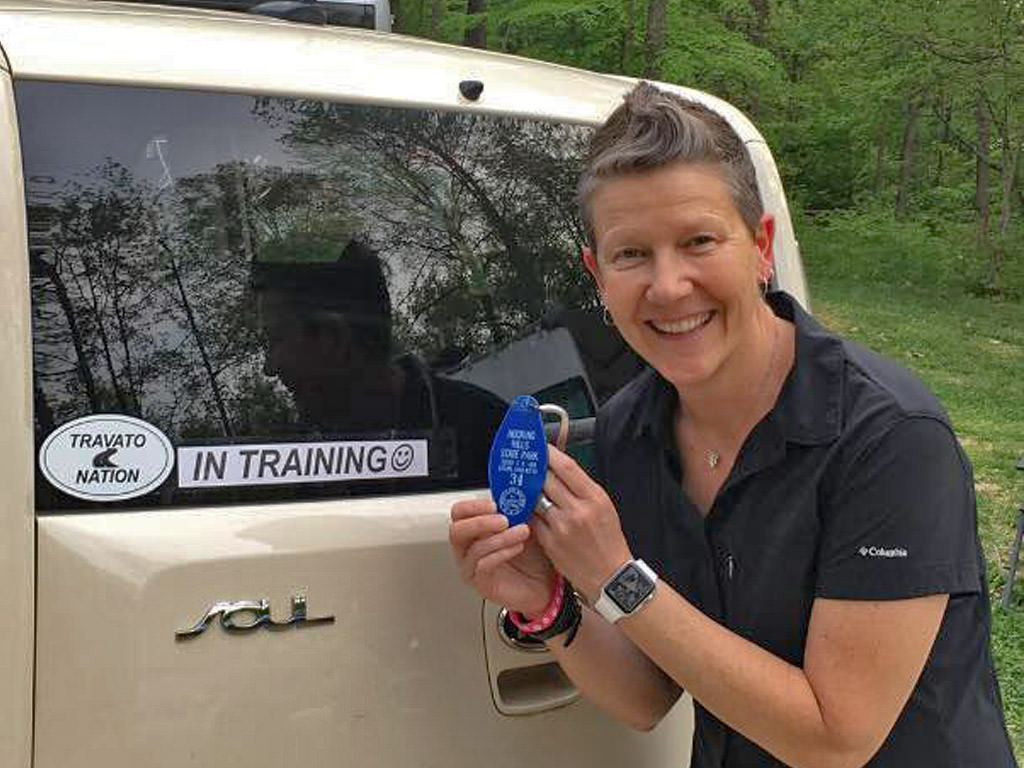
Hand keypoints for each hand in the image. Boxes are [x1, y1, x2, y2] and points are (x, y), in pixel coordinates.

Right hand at [449, 497, 555, 615]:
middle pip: (456, 530)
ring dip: (500, 537)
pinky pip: (483, 565)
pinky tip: (518, 547)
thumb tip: (517, 491)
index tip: (494, 503)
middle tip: (503, 519)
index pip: (459, 513)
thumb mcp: (523, 525)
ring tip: (522, 531)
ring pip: (474, 548)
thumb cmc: (531, 556)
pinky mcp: (481, 584)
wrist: (544, 585)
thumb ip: (515, 510)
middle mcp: (467, 548)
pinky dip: (502, 553)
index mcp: (474, 530)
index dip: (473, 506)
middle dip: (480, 522)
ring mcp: (471, 567)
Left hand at [533, 446, 632, 602]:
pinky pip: (532, 519)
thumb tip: (560, 468)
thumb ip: (582, 488)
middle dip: (535, 469)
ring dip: (528, 489)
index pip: (567, 467)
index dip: (550, 454)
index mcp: (595, 498)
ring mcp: (562, 527)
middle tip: (526, 461)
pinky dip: (528, 510)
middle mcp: (578, 511)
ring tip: (523, 482)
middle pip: (547, 480)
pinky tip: (525, 505)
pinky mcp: (550, 542)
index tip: (541, 448)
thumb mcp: (604, 507)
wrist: (609, 575)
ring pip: (536, 498)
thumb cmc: (608, 540)